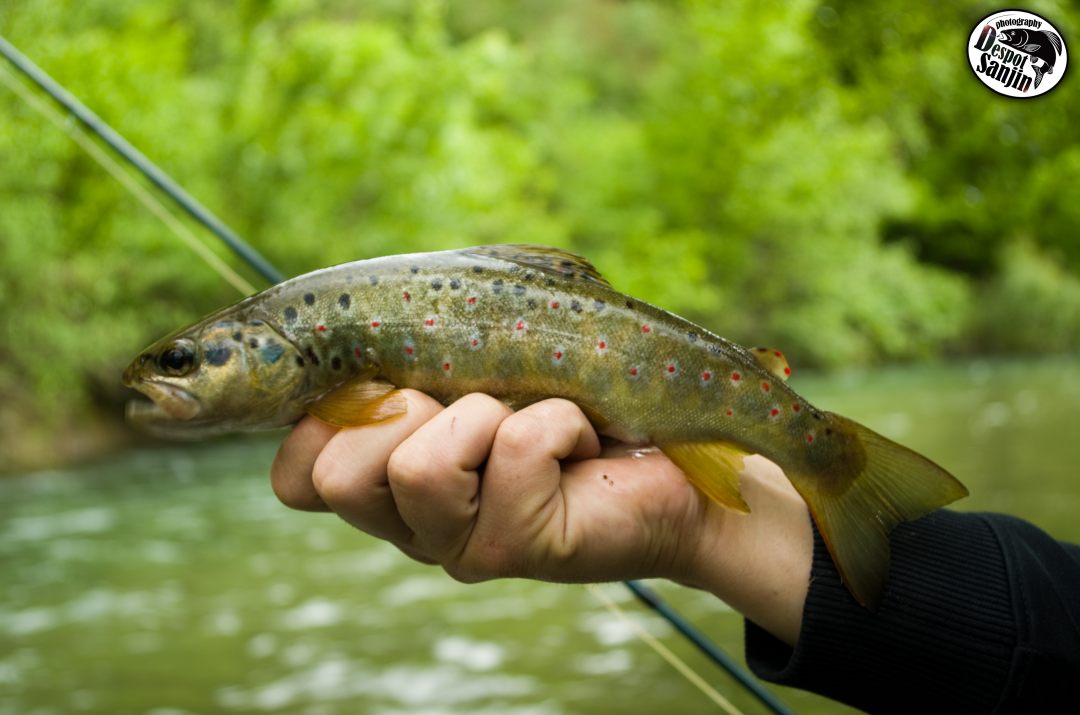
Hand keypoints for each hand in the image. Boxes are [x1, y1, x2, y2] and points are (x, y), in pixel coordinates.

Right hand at [270, 390, 812, 644]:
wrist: (667, 454)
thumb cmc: (565, 394)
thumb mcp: (479, 362)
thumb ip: (416, 351)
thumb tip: (365, 311)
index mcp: (388, 485)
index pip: (296, 479)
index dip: (319, 425)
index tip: (390, 386)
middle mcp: (412, 527)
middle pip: (337, 475)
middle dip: (404, 409)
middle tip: (474, 407)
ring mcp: (462, 548)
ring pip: (417, 466)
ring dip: (483, 414)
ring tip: (531, 421)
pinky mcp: (523, 549)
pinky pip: (515, 449)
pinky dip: (556, 417)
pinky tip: (581, 437)